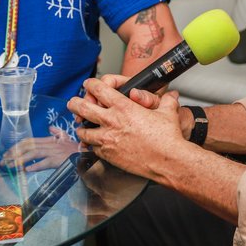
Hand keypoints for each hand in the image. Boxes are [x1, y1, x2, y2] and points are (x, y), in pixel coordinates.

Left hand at [0, 127, 80, 171]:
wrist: (85, 153)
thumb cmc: (75, 147)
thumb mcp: (65, 137)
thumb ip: (57, 132)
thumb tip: (51, 128)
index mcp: (47, 140)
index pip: (28, 141)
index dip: (16, 146)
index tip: (7, 153)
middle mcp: (48, 144)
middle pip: (27, 147)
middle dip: (13, 153)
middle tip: (3, 161)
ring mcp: (52, 152)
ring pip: (33, 154)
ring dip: (20, 160)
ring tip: (10, 166)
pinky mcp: (57, 160)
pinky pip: (45, 162)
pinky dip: (36, 165)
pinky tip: (27, 169)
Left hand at [68, 77, 187, 178]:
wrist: (167, 161)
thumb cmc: (167, 138)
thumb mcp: (168, 112)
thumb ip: (167, 101)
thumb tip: (172, 95)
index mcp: (124, 107)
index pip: (99, 89)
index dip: (90, 84)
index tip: (88, 85)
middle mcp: (112, 121)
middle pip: (83, 107)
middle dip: (75, 103)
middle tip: (73, 103)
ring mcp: (107, 139)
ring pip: (83, 131)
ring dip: (80, 126)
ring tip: (81, 125)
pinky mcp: (108, 155)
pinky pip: (92, 147)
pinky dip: (90, 144)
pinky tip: (93, 143)